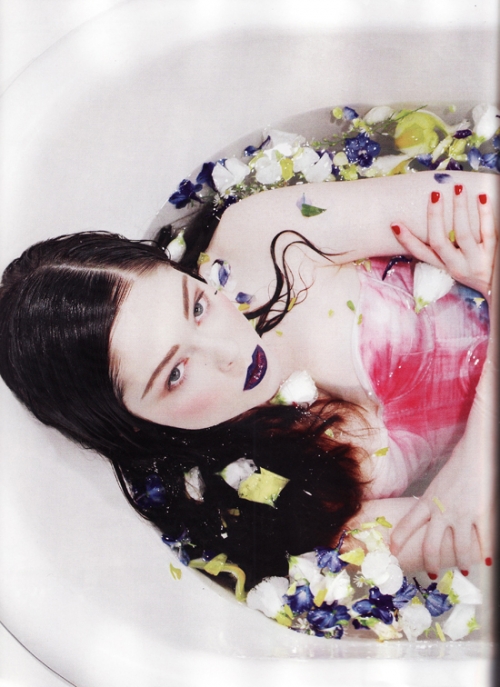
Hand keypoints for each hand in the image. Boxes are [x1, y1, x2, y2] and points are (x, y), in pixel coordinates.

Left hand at [390, 426, 493, 573]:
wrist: (476, 453)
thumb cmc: (458, 467)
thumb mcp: (438, 486)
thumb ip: (433, 503)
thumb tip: (429, 518)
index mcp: (428, 501)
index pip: (408, 524)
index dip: (399, 540)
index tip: (393, 551)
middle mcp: (442, 510)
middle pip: (430, 545)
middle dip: (430, 563)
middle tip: (432, 574)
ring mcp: (462, 514)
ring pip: (458, 549)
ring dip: (460, 563)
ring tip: (463, 570)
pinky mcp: (481, 514)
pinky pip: (483, 541)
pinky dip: (485, 554)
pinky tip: (485, 561)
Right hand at [392, 185, 496, 299]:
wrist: (499, 289)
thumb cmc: (479, 271)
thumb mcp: (459, 266)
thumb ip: (448, 250)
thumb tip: (436, 221)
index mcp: (446, 266)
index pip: (421, 254)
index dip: (407, 241)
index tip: (395, 224)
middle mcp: (458, 265)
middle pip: (439, 242)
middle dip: (434, 217)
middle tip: (434, 194)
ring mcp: (475, 260)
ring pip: (462, 234)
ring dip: (459, 209)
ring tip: (457, 188)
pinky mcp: (493, 254)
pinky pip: (487, 231)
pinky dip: (484, 213)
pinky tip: (482, 197)